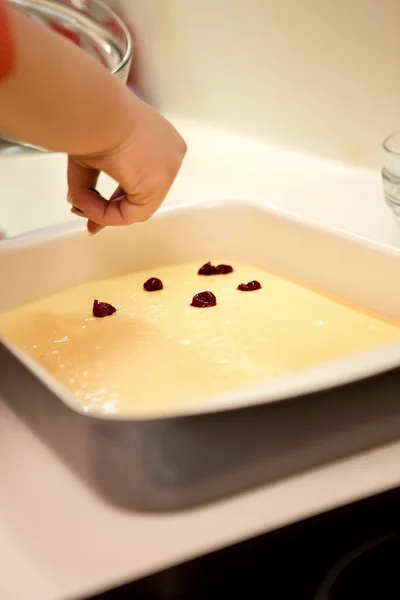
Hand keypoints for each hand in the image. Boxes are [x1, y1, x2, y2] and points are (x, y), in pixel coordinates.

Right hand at [67, 98, 185, 234]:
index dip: (115, 195)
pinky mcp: (156, 185)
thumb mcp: (91, 155)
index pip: (142, 177)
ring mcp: (169, 171)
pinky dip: (104, 214)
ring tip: (76, 202)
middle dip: (108, 209)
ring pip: (135, 209)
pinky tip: (83, 201)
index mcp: (162, 140)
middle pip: (140, 195)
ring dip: (101, 211)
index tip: (89, 202)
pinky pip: (129, 215)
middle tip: (82, 213)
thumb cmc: (91, 119)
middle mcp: (171, 155)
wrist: (93, 109)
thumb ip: (89, 182)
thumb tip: (78, 203)